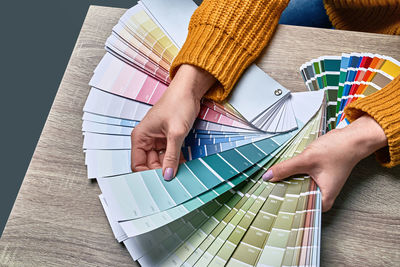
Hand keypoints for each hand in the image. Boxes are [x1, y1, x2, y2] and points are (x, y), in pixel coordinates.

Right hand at [131, 64, 215, 179]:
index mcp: (140, 137)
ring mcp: (158, 140)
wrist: (189, 90)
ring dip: (171, 167)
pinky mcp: (168, 139)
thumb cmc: (178, 103)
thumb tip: (167, 175)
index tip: (160, 183)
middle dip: (161, 172)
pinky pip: (170, 154)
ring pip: (161, 161)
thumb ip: (171, 156)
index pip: (137, 164)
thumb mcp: (176, 132)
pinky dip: (176, 160)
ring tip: (182, 174)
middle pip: (150, 165)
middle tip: (174, 181)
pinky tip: (185, 165)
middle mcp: (146, 139)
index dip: (147, 175)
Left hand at [262, 115, 387, 211]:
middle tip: (265, 193)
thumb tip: (268, 176)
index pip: (300, 210)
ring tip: (270, 183)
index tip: (268, 204)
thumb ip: (286, 168)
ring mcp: (320, 186)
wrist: (352, 138)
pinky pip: (301, 180)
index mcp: (323, 198)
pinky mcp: (317, 177)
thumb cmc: (338, 150)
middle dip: (283, 195)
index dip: (284, 208)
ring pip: (298, 189)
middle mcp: (322, 195)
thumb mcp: (307, 159)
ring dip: (287, 184)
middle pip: (297, 200)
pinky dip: (293, 176)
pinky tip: (281, 173)